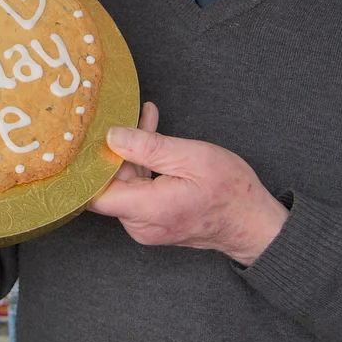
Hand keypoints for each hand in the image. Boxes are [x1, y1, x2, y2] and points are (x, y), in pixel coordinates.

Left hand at [93, 103, 287, 265]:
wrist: (252, 223)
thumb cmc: (232, 192)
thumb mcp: (193, 158)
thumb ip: (149, 148)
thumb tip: (113, 137)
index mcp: (149, 209)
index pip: (95, 195)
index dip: (89, 166)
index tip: (91, 138)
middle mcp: (141, 224)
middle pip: (112, 185)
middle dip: (119, 148)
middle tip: (129, 115)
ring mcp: (146, 226)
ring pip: (127, 185)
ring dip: (134, 153)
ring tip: (146, 119)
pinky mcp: (153, 222)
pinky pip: (139, 191)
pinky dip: (144, 166)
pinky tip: (153, 140)